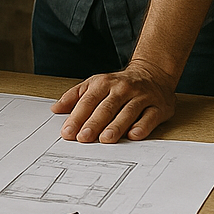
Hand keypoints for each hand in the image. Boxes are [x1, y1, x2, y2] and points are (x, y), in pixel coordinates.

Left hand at [52, 59, 176, 142]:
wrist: (152, 73)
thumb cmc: (118, 84)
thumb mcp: (94, 84)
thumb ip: (74, 96)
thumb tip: (55, 109)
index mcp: (103, 83)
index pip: (87, 101)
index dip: (77, 117)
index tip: (68, 132)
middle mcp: (122, 89)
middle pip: (105, 107)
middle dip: (93, 123)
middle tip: (83, 138)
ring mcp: (141, 97)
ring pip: (127, 112)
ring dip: (115, 126)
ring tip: (105, 139)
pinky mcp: (158, 107)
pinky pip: (149, 117)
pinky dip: (141, 126)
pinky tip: (133, 135)